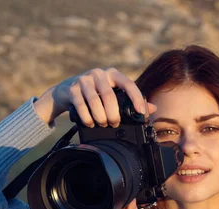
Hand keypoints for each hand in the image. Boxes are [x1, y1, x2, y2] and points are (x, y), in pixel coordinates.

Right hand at [34, 68, 156, 125]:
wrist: (66, 91)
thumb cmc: (96, 94)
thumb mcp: (114, 95)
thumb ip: (132, 101)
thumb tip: (152, 108)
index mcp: (113, 74)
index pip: (128, 83)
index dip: (136, 98)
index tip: (141, 112)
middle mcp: (99, 74)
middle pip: (109, 95)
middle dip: (113, 113)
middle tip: (114, 124)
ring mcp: (84, 79)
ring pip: (94, 100)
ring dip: (99, 116)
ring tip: (102, 124)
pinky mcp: (72, 88)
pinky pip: (80, 104)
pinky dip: (86, 117)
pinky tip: (90, 123)